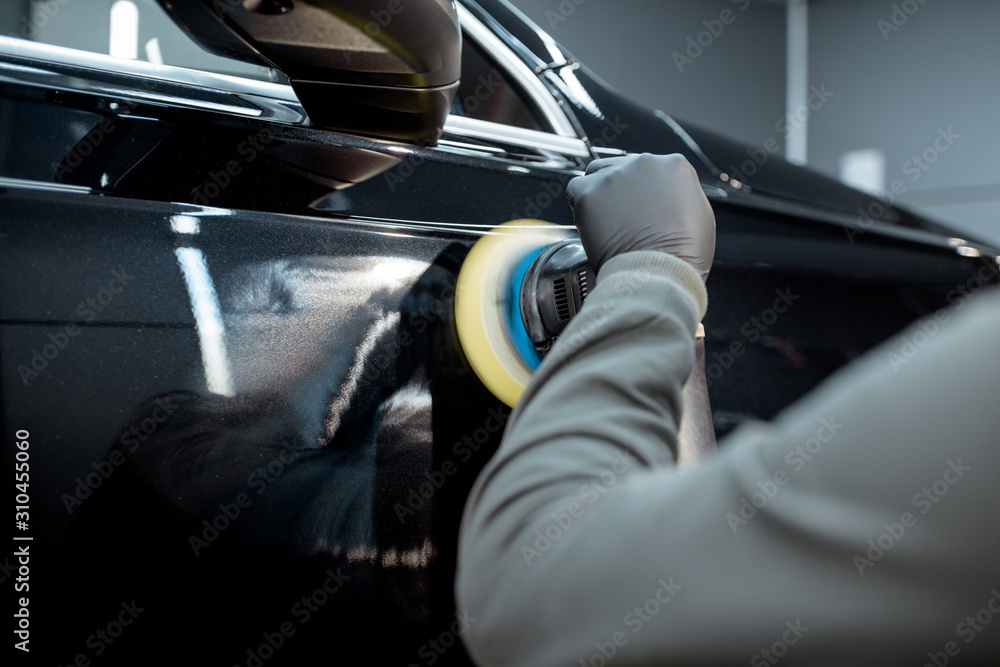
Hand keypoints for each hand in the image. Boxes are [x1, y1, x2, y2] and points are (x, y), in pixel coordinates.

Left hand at [565, 153, 715, 279]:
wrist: (658, 274)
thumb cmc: (682, 257)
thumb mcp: (700, 217)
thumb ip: (682, 196)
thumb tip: (669, 197)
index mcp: (675, 166)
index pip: (651, 169)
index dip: (643, 191)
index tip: (640, 208)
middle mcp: (645, 163)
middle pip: (623, 168)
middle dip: (622, 191)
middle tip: (622, 219)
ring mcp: (614, 176)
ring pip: (597, 174)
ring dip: (600, 194)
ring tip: (606, 222)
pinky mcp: (589, 191)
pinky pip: (576, 189)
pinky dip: (580, 205)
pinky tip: (591, 223)